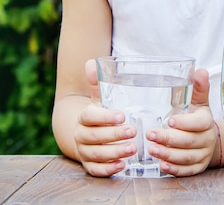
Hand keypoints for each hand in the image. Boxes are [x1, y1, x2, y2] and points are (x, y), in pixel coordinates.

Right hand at [74, 59, 137, 176]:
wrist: (85, 133)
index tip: (122, 115)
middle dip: (115, 135)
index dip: (105, 117)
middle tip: (133, 131)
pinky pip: (96, 170)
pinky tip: (122, 165)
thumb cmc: (98, 113)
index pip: (90, 116)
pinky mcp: (89, 166)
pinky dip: (108, 169)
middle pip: (95, 137)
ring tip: (133, 149)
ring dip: (115, 152)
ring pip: (97, 154)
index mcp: (83, 117)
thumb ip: (97, 83)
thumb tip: (91, 63)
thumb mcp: (98, 98)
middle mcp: (81, 135)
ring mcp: (84, 152)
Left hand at [146, 68, 217, 176]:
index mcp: (206, 121)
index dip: (185, 123)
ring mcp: (203, 155)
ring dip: (168, 154)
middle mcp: (207, 139)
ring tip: (152, 150)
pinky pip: (187, 171)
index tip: (169, 120)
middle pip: (189, 141)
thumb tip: (200, 70)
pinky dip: (175, 169)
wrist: (210, 139)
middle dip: (169, 139)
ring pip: (186, 157)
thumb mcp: (199, 103)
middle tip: (151, 135)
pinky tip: (162, 165)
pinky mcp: (198, 168)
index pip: (199, 123)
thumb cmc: (198, 118)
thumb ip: (198, 88)